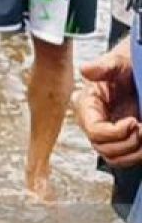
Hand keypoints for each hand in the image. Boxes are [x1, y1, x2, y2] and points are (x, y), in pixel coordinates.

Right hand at [74, 42, 141, 167]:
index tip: (133, 122)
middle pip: (103, 148)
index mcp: (87, 105)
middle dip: (127, 142)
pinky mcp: (116, 140)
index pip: (94, 131)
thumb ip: (103, 67)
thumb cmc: (124, 68)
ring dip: (134, 152)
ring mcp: (104, 134)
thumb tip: (85, 69)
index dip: (115, 132)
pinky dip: (136, 155)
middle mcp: (91, 123)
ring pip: (113, 158)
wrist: (133, 73)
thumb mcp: (116, 64)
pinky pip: (122, 158)